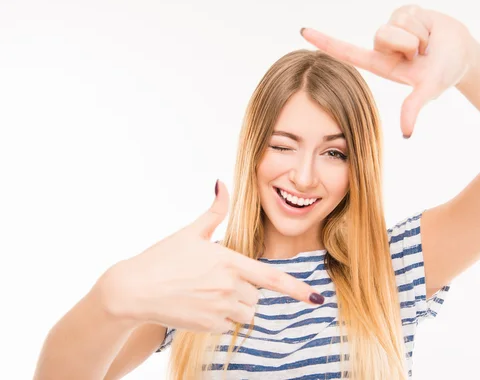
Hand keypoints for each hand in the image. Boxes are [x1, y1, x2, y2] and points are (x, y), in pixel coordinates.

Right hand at [101, 180, 323, 333]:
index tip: (317, 298)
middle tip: (216, 282)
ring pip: (245, 313)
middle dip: (246, 290)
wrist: (133, 290)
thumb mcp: (191, 231)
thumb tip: (222, 183)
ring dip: (236, 306)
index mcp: (230, 261)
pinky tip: (199, 306)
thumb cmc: (162, 258)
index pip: (273, 279)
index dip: (298, 289)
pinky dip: (220, 319)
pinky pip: (228, 326)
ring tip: (207, 294)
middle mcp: (229, 287)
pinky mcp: (208, 326)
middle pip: (257, 296)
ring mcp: (219, 309)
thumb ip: (215, 210)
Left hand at [300, 4, 477, 137]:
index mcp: (379, 64)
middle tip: (421, 55)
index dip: (326, 42)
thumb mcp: (427, 90)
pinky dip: (425, 23)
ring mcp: (392, 27)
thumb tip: (406, 134)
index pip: (346, 52)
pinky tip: (430, 31)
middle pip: (382, 35)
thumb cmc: (443, 75)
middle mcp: (382, 45)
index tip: (303, 31)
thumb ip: (413, 107)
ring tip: (427, 45)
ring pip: (397, 22)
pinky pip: (409, 11)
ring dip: (418, 34)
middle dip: (408, 43)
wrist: (464, 55)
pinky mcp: (404, 11)